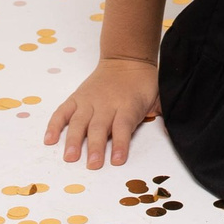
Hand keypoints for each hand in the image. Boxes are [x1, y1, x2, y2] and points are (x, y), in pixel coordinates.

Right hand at [44, 58, 160, 167]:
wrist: (126, 59)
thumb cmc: (143, 84)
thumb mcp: (158, 97)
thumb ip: (162, 113)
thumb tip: (175, 131)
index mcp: (128, 106)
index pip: (123, 127)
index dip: (121, 144)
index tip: (118, 160)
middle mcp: (106, 104)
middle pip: (99, 127)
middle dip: (95, 146)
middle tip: (92, 164)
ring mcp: (89, 101)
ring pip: (79, 122)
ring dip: (73, 139)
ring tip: (69, 156)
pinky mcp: (77, 98)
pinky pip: (63, 112)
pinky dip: (54, 125)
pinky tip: (49, 140)